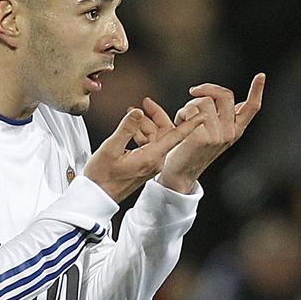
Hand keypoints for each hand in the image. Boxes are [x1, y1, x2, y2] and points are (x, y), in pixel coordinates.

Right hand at [85, 105, 205, 202]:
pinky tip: (130, 129)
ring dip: (144, 125)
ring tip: (131, 114)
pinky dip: (141, 135)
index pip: (175, 136)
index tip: (203, 114)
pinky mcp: (144, 165)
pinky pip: (148, 145)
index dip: (190, 124)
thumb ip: (126, 128)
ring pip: (154, 138)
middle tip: (146, 103)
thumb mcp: (110, 148)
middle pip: (163, 133)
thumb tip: (137, 112)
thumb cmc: (102, 176)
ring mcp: (149, 164)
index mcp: (151, 157)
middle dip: (155, 117)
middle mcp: (154, 161)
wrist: (98, 196)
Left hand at [158, 73, 265, 193]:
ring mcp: (217, 136)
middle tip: (193, 92)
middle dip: (206, 89)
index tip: (261, 75)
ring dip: (188, 105)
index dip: (257, 90)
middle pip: (224, 95)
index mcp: (235, 130)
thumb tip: (236, 102)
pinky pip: (190, 111)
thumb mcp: (214, 133)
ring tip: (184, 120)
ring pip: (203, 101)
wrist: (180, 173)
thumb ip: (225, 118)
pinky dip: (181, 114)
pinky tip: (178, 124)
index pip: (251, 108)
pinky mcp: (201, 138)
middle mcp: (230, 133)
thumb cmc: (193, 149)